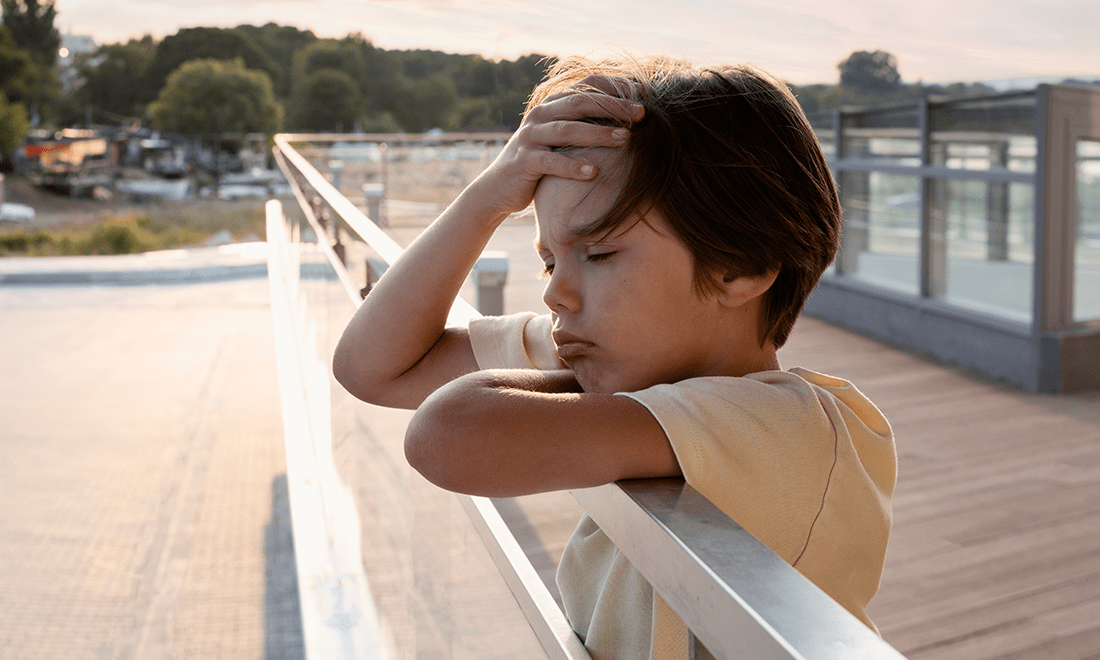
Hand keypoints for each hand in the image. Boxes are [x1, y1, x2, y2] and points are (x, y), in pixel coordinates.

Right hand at [467, 77, 645, 219]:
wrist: (499, 187)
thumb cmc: (541, 162)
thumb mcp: (562, 139)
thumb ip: (585, 124)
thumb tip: (628, 116)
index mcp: (552, 104)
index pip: (587, 86)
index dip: (616, 87)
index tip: (644, 93)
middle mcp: (540, 115)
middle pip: (580, 103)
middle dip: (614, 107)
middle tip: (642, 114)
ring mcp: (530, 137)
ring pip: (567, 129)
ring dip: (598, 133)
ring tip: (626, 138)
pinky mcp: (524, 161)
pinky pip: (551, 162)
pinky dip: (573, 166)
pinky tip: (594, 173)